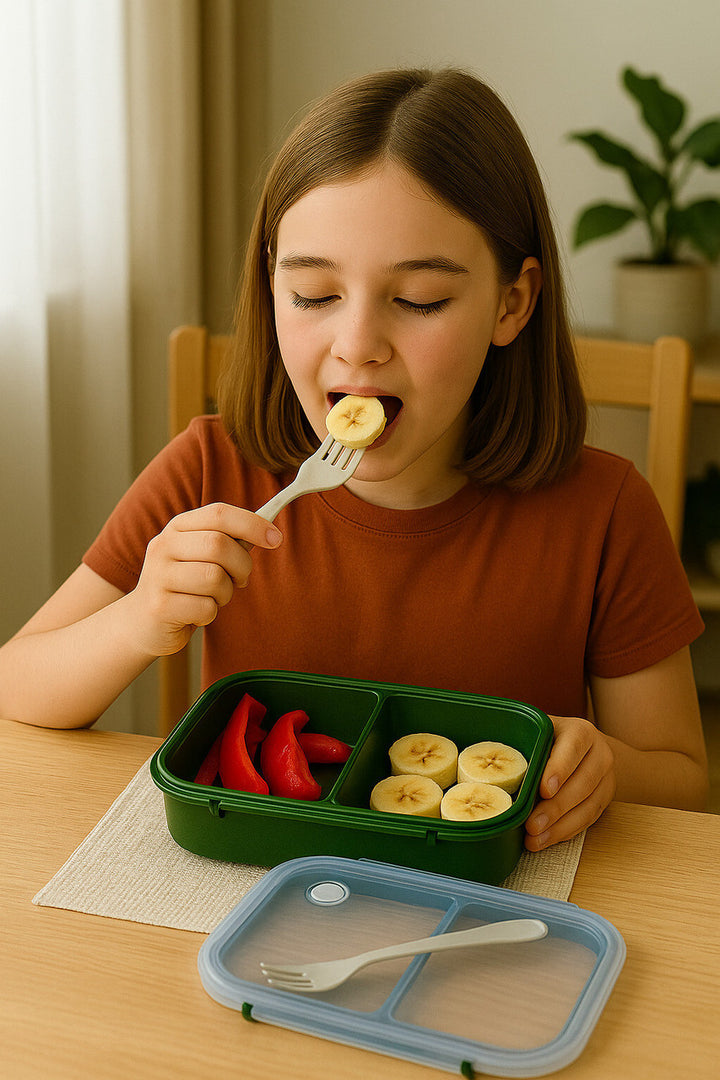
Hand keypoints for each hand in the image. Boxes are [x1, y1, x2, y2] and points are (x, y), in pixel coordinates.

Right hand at [127, 503, 282, 657]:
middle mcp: (164, 546)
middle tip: (240, 579)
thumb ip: (229, 542)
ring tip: (213, 597)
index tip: (276, 539)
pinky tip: (196, 613)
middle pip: (219, 545)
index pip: (219, 513)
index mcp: (178, 527)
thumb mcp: (201, 556)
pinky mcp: (160, 606)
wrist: (141, 622)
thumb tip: (268, 533)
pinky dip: (210, 614)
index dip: (252, 524)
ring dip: (225, 593)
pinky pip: (206, 608)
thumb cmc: (184, 586)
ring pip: (215, 578)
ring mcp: (158, 576)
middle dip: (242, 566)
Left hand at [524, 714, 615, 850]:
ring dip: (560, 826)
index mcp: (581, 732)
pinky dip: (566, 831)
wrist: (586, 748)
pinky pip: (589, 819)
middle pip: (582, 783)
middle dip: (555, 808)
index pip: (573, 749)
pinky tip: (547, 839)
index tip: (543, 791)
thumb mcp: (541, 732)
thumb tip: (491, 761)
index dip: (559, 770)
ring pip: (588, 806)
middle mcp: (600, 754)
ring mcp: (606, 778)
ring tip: (535, 839)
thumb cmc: (552, 739)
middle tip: (531, 825)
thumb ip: (527, 743)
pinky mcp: (605, 799)